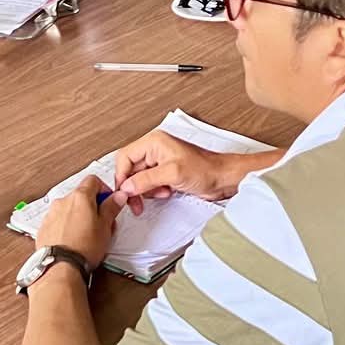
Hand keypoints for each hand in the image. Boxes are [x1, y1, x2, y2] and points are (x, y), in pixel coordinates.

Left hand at [36, 174, 116, 271]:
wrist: (60, 267)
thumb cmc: (84, 247)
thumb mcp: (105, 226)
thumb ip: (111, 207)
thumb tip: (118, 196)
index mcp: (80, 197)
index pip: (93, 180)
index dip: (104, 189)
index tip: (109, 202)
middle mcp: (63, 201)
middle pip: (80, 195)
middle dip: (92, 206)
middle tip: (101, 222)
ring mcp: (51, 214)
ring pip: (69, 209)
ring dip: (78, 216)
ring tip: (86, 235)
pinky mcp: (44, 228)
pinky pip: (58, 221)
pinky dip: (66, 226)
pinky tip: (73, 240)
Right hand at [112, 130, 238, 214]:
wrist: (222, 178)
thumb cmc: (205, 169)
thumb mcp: (172, 174)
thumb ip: (146, 179)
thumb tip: (126, 186)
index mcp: (154, 142)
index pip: (125, 157)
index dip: (122, 175)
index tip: (124, 191)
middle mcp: (155, 150)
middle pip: (130, 169)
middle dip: (134, 186)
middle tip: (136, 202)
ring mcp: (160, 162)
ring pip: (139, 179)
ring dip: (146, 190)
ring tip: (160, 192)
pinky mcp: (165, 173)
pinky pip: (149, 184)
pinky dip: (154, 191)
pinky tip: (166, 192)